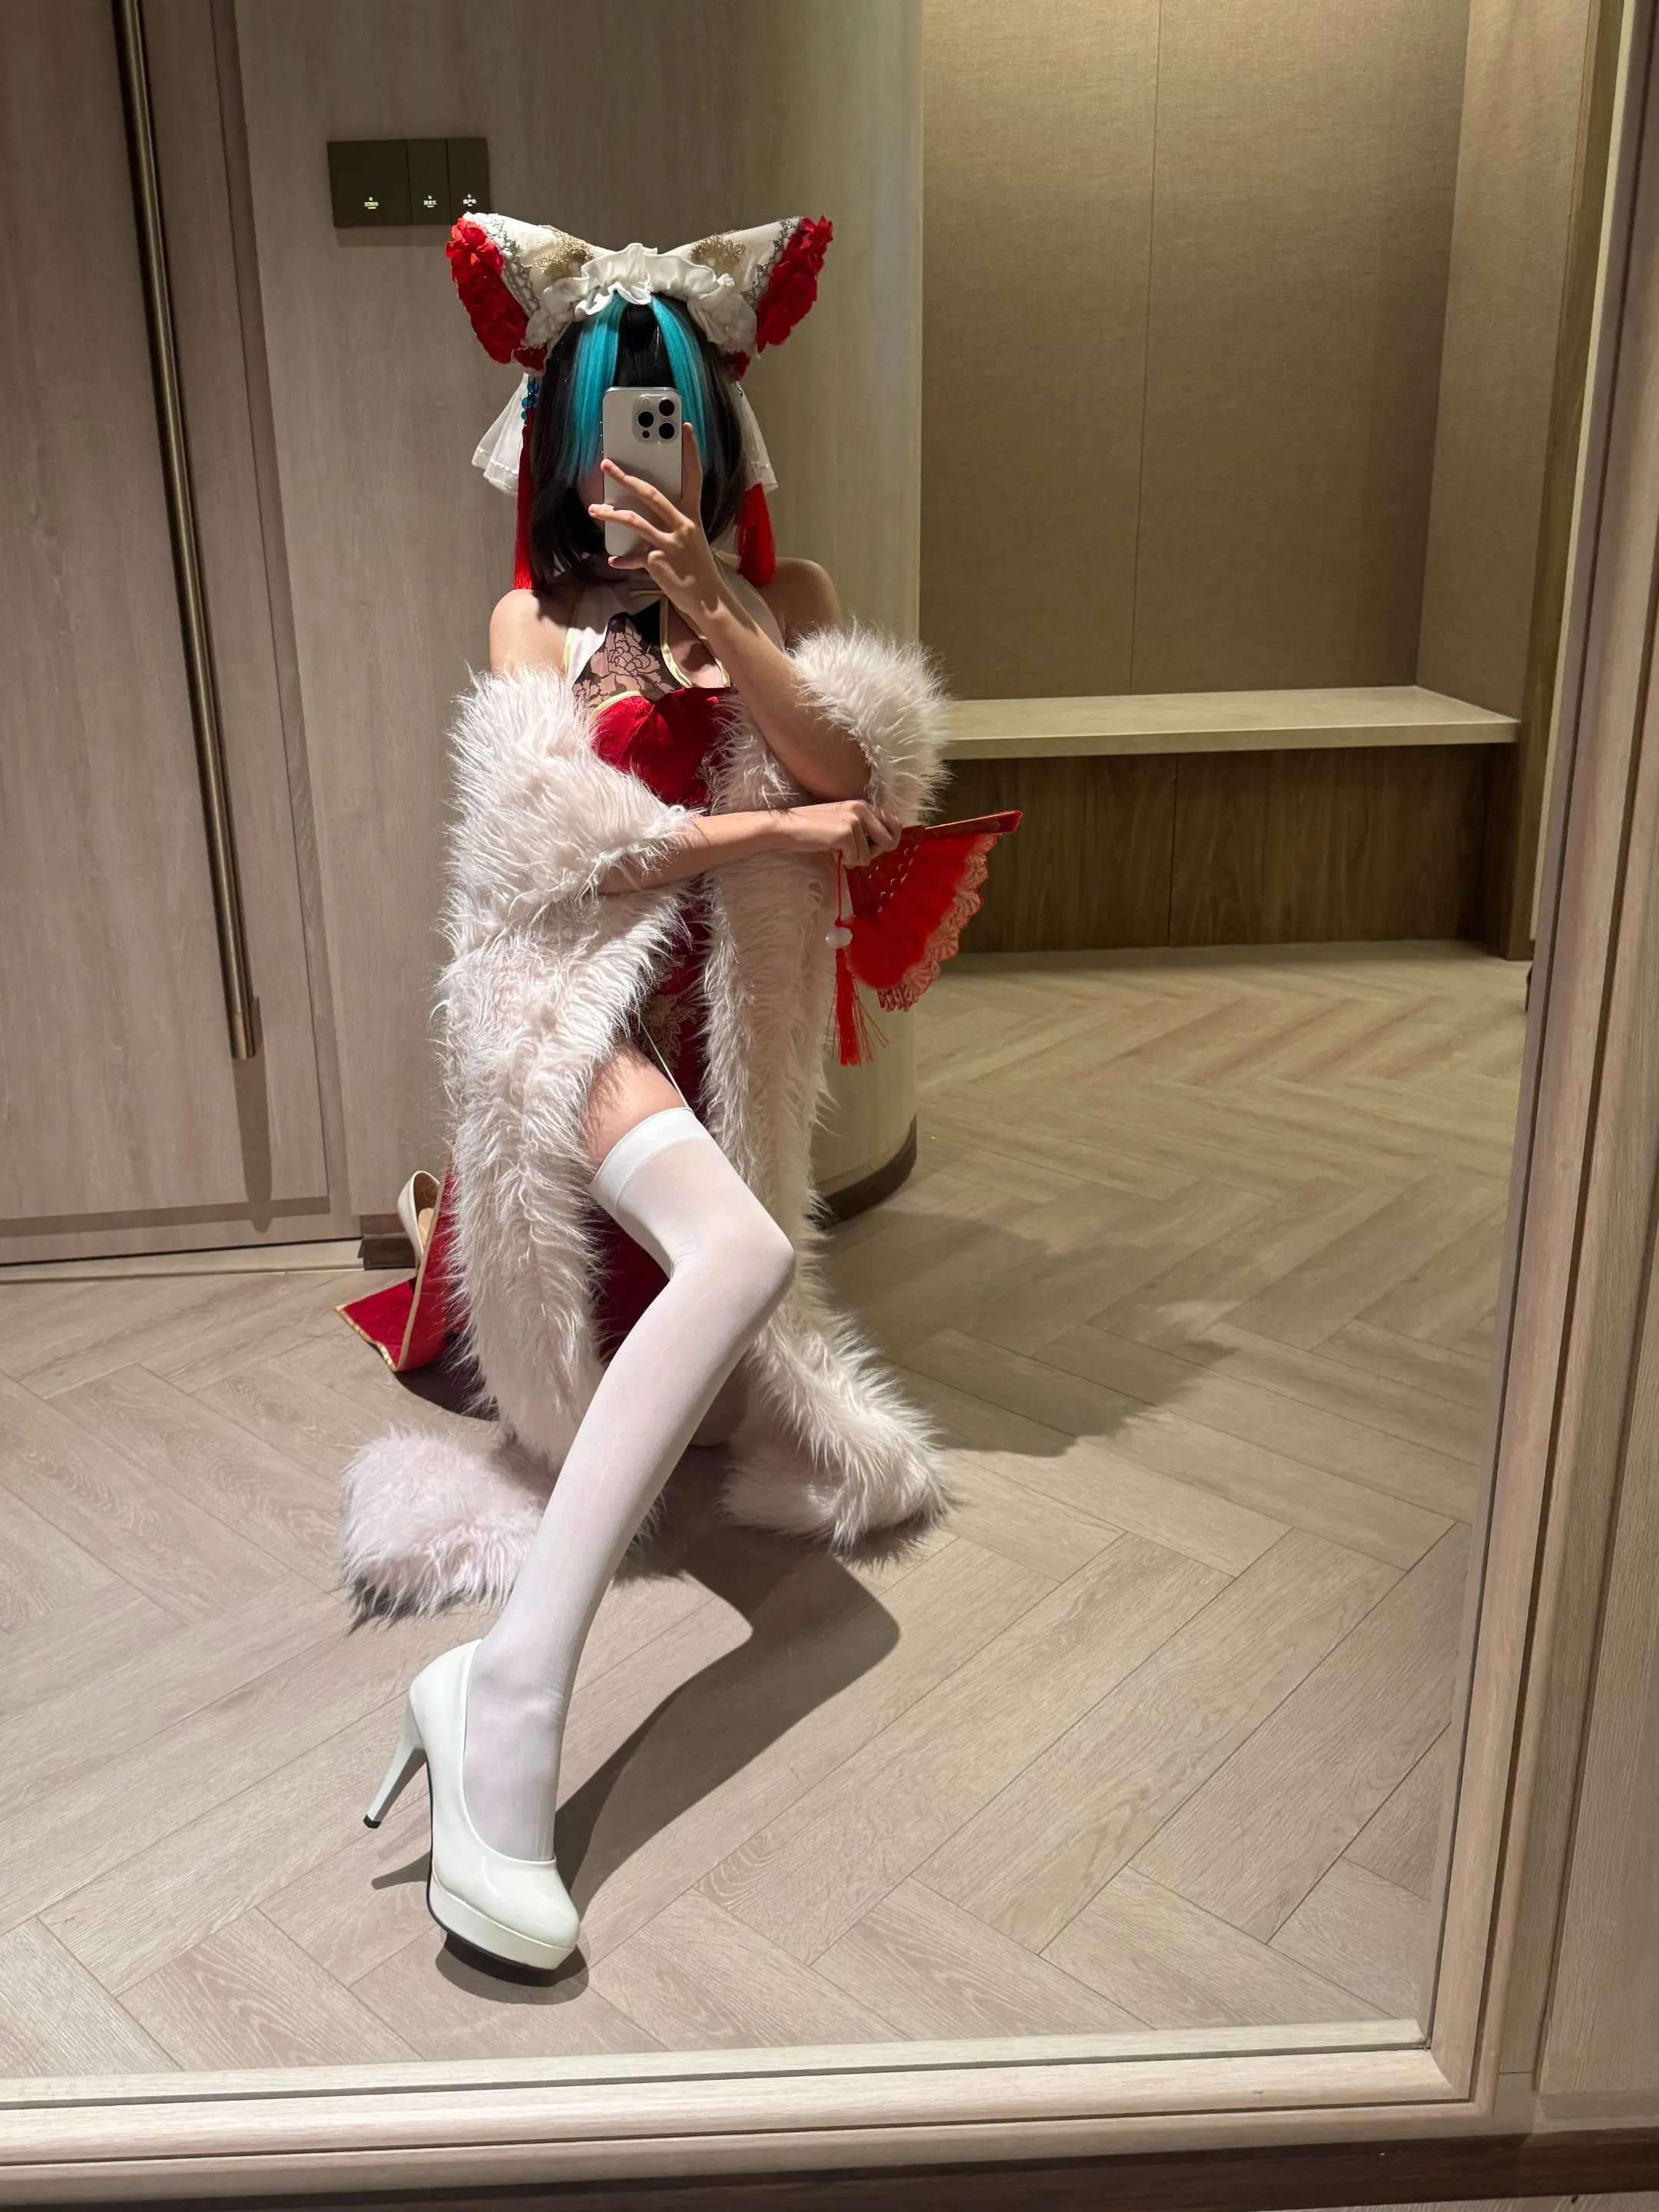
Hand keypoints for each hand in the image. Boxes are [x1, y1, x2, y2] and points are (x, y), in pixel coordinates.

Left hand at [587, 422, 724, 619]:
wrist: (708, 600)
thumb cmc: (698, 569)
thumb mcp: (692, 540)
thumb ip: (675, 524)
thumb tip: (650, 512)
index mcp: (693, 516)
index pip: (695, 477)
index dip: (691, 452)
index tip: (686, 428)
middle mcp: (682, 525)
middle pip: (651, 494)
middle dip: (625, 478)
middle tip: (607, 465)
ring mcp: (670, 543)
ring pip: (634, 521)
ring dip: (610, 513)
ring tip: (593, 509)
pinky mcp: (658, 562)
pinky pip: (634, 557)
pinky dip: (621, 559)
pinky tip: (612, 560)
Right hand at [779, 799, 900, 868]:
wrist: (788, 827)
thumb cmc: (814, 828)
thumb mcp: (843, 821)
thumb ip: (864, 827)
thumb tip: (885, 843)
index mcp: (863, 805)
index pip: (895, 823)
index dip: (888, 840)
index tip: (873, 847)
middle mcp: (862, 809)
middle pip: (890, 840)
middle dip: (876, 852)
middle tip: (857, 852)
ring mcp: (854, 821)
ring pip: (870, 854)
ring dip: (855, 859)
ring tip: (839, 850)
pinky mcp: (845, 834)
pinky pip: (857, 859)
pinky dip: (845, 861)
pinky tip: (833, 852)